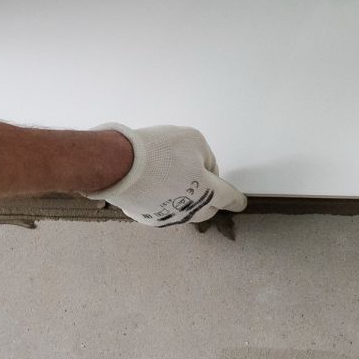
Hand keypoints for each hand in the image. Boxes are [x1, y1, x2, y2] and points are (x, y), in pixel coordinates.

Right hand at [85, 124, 247, 225]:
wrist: (118, 165)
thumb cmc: (160, 150)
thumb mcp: (193, 140)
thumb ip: (205, 156)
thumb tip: (201, 170)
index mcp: (207, 191)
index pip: (228, 197)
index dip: (235, 199)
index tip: (240, 203)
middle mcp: (190, 211)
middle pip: (207, 208)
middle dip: (210, 197)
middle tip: (201, 179)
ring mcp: (167, 217)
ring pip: (185, 211)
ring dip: (187, 200)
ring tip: (176, 180)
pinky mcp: (146, 218)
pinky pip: (163, 210)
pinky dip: (165, 200)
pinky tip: (155, 186)